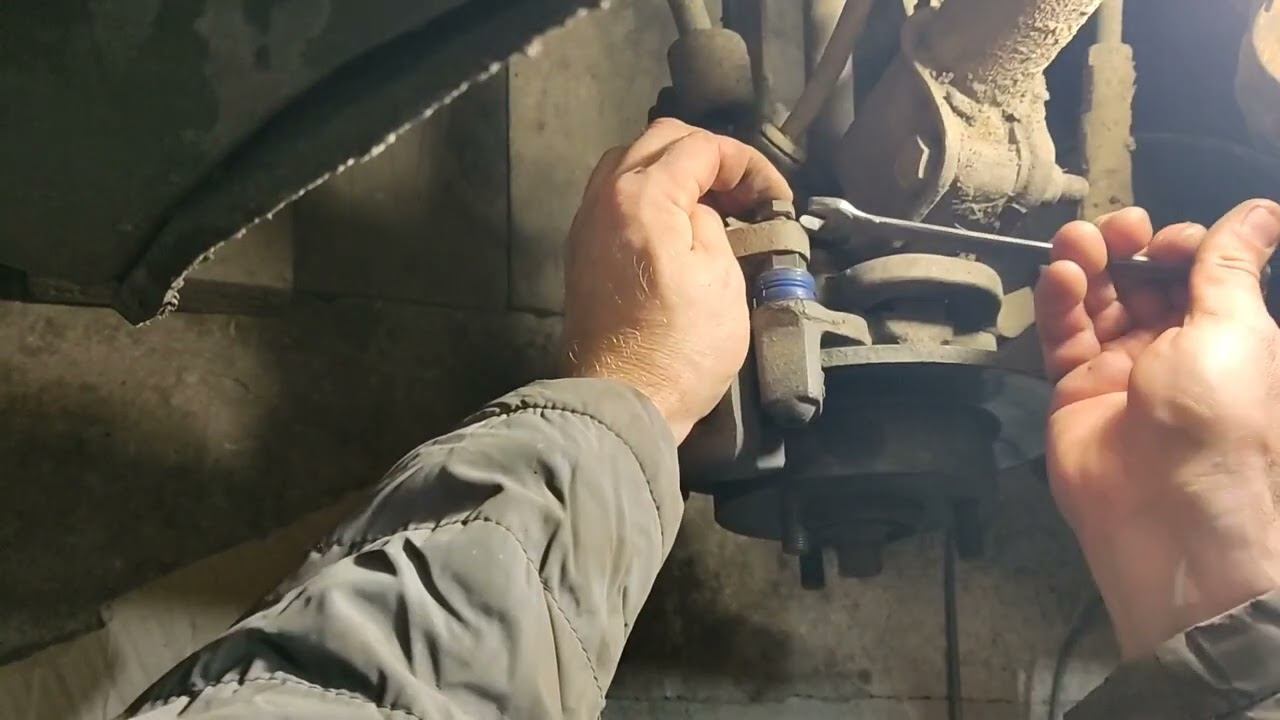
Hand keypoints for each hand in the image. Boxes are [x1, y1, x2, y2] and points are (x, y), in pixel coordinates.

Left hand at [562, 119, 791, 442]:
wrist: (621, 402)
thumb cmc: (680, 348)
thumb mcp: (722, 278)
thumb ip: (712, 224)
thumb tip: (700, 211)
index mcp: (643, 196)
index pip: (699, 147)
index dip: (746, 163)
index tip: (774, 197)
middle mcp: (605, 197)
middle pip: (659, 141)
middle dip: (709, 156)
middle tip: (745, 193)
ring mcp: (587, 224)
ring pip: (631, 164)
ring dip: (675, 171)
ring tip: (713, 207)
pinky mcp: (582, 252)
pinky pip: (615, 197)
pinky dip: (649, 195)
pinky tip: (678, 228)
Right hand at [1036, 200, 1279, 657]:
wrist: (1168, 514)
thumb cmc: (1220, 416)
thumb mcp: (1236, 327)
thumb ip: (1228, 264)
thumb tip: (1261, 211)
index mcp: (1226, 333)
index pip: (1194, 270)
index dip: (1177, 245)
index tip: (1163, 239)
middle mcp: (1175, 349)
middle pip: (1142, 280)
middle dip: (1127, 247)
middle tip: (1115, 231)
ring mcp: (1122, 370)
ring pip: (1097, 302)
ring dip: (1087, 265)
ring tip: (1075, 243)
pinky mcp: (1075, 389)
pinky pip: (1063, 335)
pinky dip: (1059, 302)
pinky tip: (1061, 277)